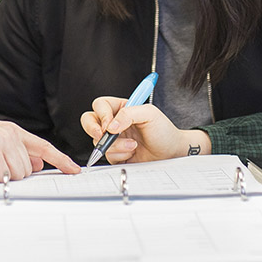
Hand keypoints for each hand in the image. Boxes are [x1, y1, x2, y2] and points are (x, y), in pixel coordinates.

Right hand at [0, 117, 78, 180]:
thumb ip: (14, 152)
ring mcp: (2, 140)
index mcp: (12, 131)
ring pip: (18, 174)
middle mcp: (10, 133)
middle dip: (11, 176)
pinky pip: (2, 176)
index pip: (43, 146)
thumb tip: (34, 164)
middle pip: (28, 169)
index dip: (60, 159)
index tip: (74, 169)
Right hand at [80, 97, 210, 162]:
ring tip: (134, 145)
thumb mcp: (150, 114)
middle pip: (89, 121)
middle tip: (104, 136)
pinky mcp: (116, 154)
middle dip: (93, 129)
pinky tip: (132, 153)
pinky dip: (120, 155)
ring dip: (116, 145)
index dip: (102, 114)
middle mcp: (115, 122)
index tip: (110, 124)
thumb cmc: (164, 131)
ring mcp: (114, 139)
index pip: (100, 105)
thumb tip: (110, 126)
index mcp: (122, 108)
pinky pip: (107, 155)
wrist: (171, 152)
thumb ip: (128, 114)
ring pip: (98, 142)